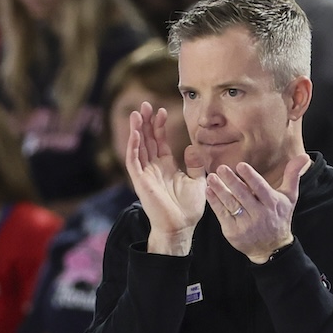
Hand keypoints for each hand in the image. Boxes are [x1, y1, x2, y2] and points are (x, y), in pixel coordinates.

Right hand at [124, 102, 206, 255]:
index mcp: (166, 166)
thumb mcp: (198, 182)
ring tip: (138, 113)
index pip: (159, 141)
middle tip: (145, 105)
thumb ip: (196, 165)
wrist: (181, 228)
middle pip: (146, 140)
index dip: (159, 126)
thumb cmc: (188, 209)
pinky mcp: (140, 182)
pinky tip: (136, 134)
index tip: (162, 111)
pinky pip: (134, 162)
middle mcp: (153, 168)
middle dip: (145, 123)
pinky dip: (134, 147)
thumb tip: (193, 147)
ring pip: (138, 147)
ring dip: (137, 130)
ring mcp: (145, 174)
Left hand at [204, 154, 310, 262]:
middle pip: (243, 195)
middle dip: (231, 181)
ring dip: (220, 190)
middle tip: (221, 168)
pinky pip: (222, 215)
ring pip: (231, 204)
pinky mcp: (234, 232)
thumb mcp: (290, 197)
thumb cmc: (279, 217)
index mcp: (272, 204)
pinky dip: (215, 203)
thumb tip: (304, 157)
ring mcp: (246, 225)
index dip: (251, 177)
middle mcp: (260, 215)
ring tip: (211, 178)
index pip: (260, 188)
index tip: (240, 166)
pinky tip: (209, 191)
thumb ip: (293, 175)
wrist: (271, 248)